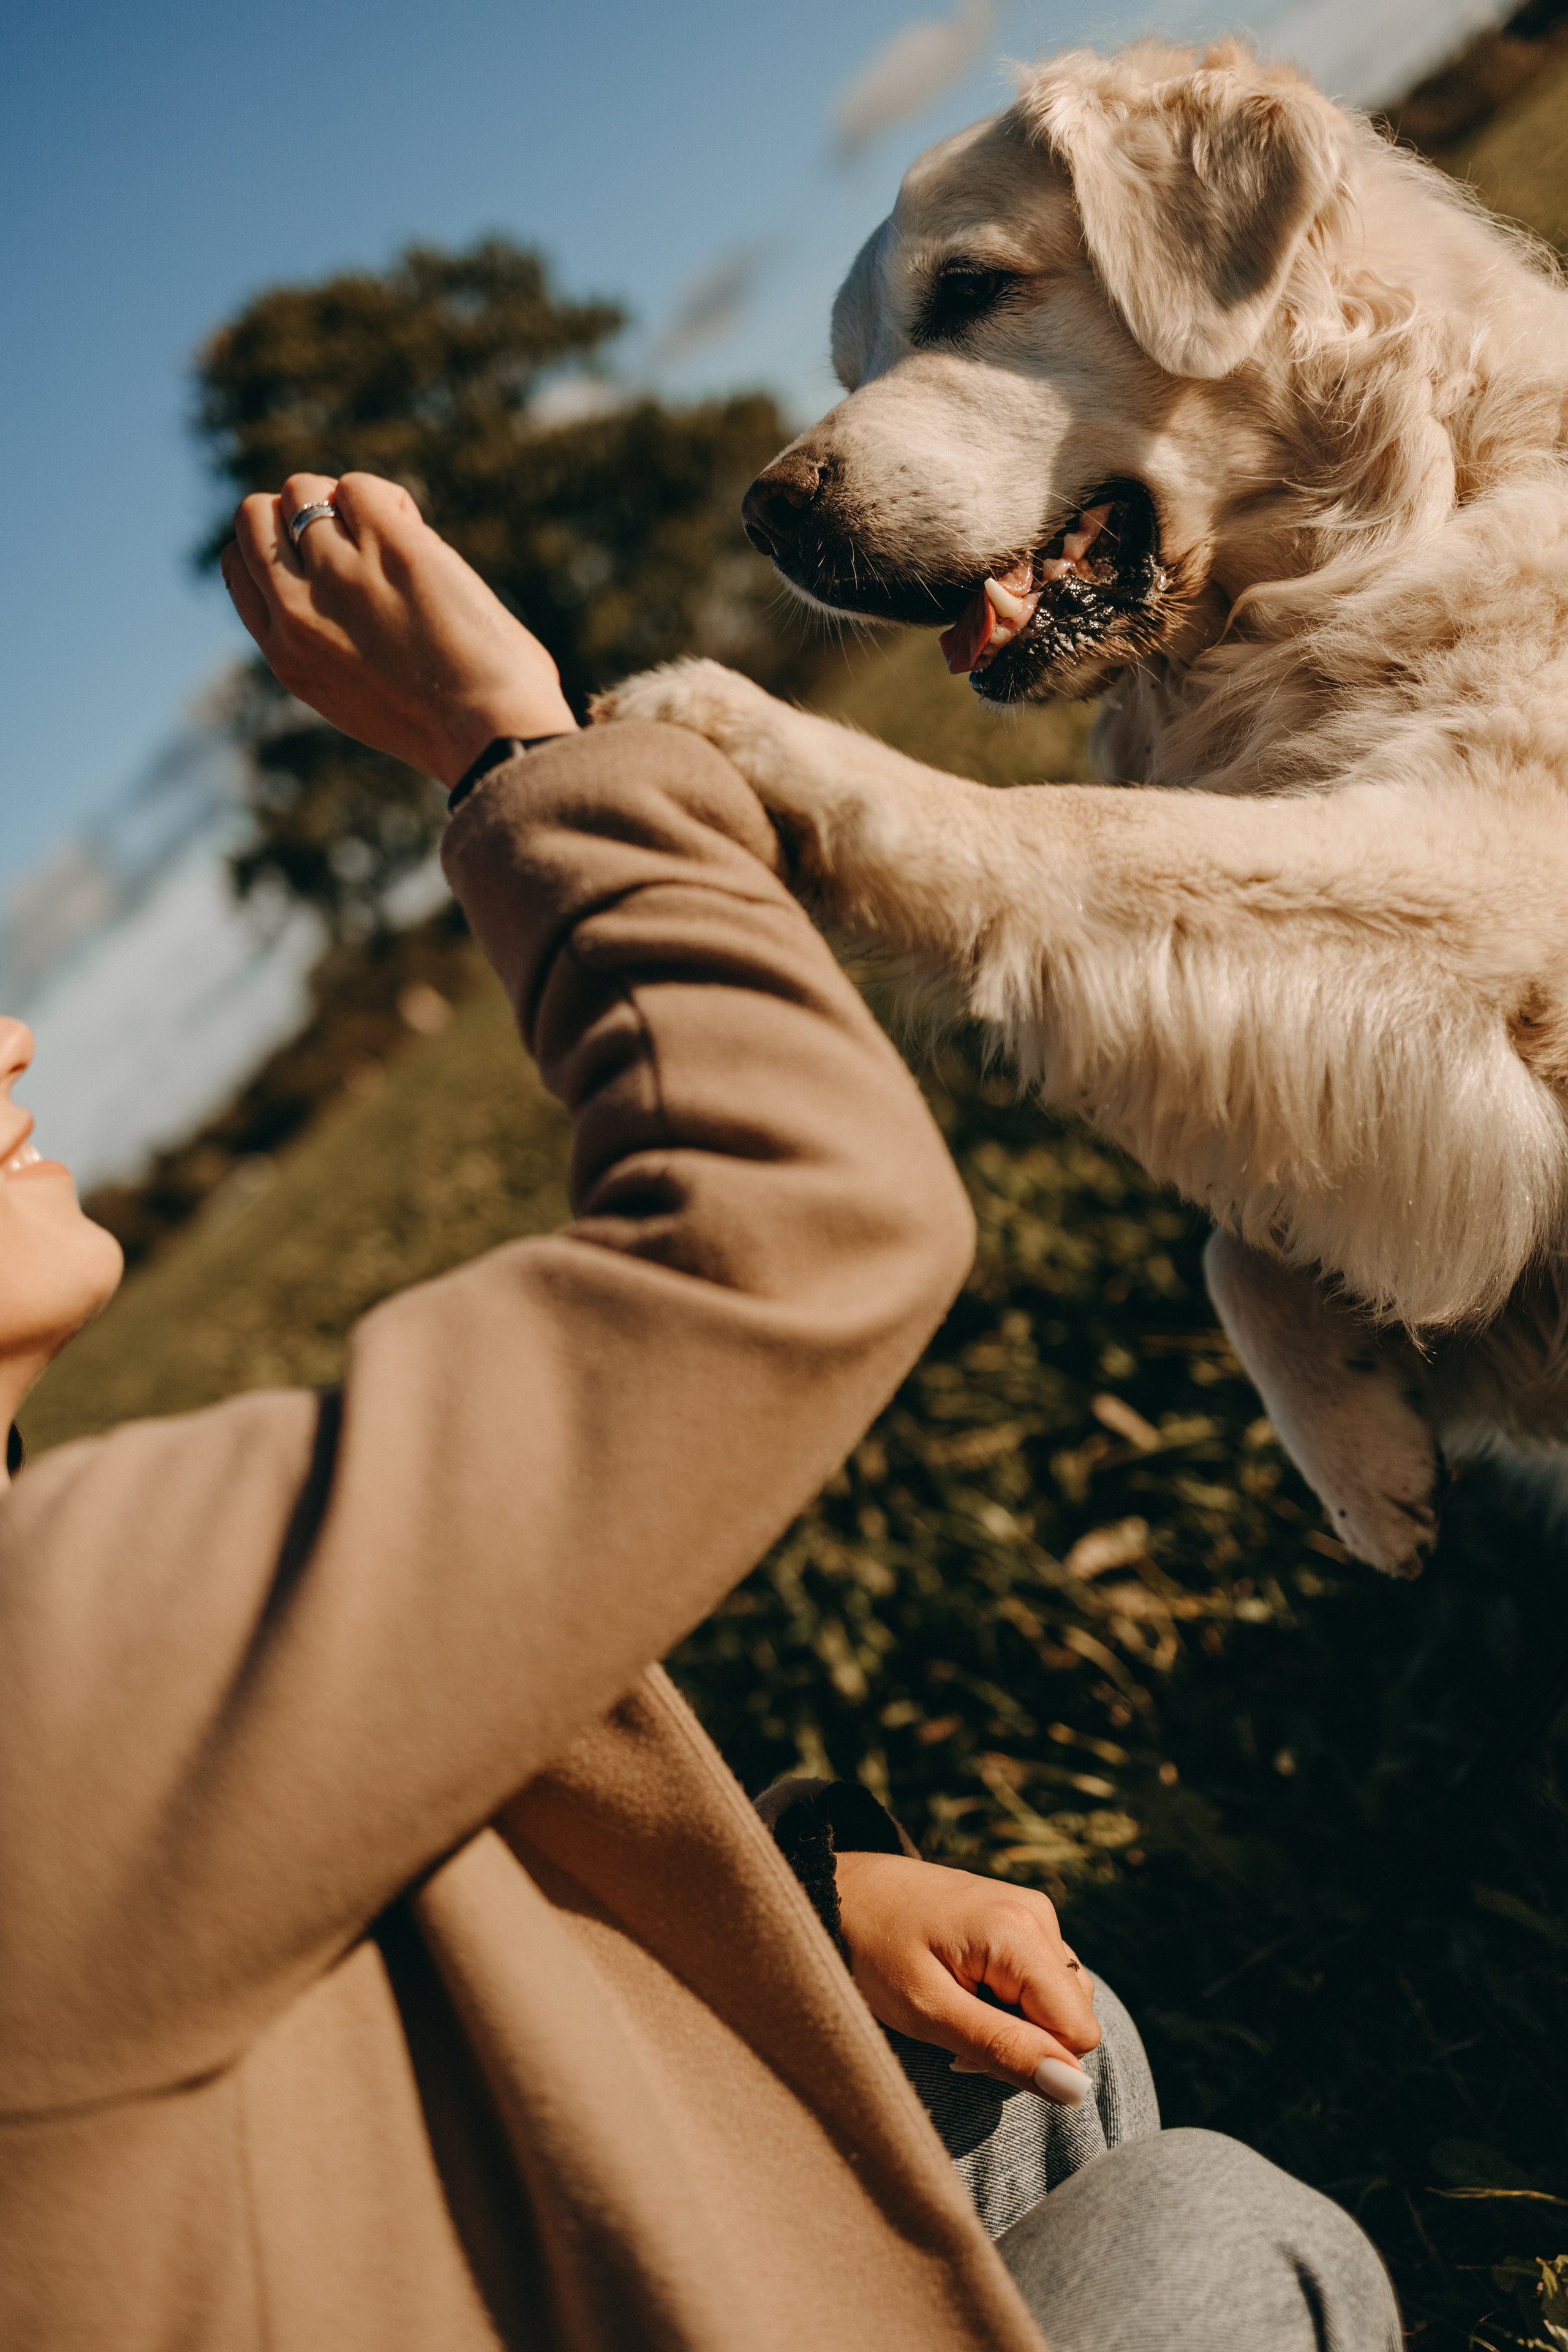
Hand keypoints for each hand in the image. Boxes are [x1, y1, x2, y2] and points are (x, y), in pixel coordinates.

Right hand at [221, 471, 576, 787]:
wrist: (491, 738)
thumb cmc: (445, 726)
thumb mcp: (352, 693)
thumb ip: (323, 640)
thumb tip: (330, 576)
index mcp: (283, 651)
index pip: (240, 562)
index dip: (278, 545)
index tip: (324, 561)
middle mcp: (296, 610)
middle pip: (255, 515)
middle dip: (300, 513)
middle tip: (355, 544)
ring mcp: (338, 573)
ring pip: (303, 489)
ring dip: (347, 504)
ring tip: (393, 544)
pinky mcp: (388, 546)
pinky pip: (362, 486)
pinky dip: (390, 502)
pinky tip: (419, 540)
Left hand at [835, 1850, 1100, 2102]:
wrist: (845, 1891)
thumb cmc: (874, 1950)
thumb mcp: (929, 2012)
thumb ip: (1004, 2050)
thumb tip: (1076, 2091)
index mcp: (1020, 1932)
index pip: (1078, 2032)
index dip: (1032, 2056)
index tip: (971, 2043)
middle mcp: (1038, 1915)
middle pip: (1073, 2016)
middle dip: (1024, 2039)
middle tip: (957, 2024)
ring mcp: (1031, 1912)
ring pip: (1059, 2001)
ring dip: (1016, 2021)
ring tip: (957, 2003)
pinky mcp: (1020, 1917)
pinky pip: (1041, 1979)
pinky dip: (1009, 1998)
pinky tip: (964, 1986)